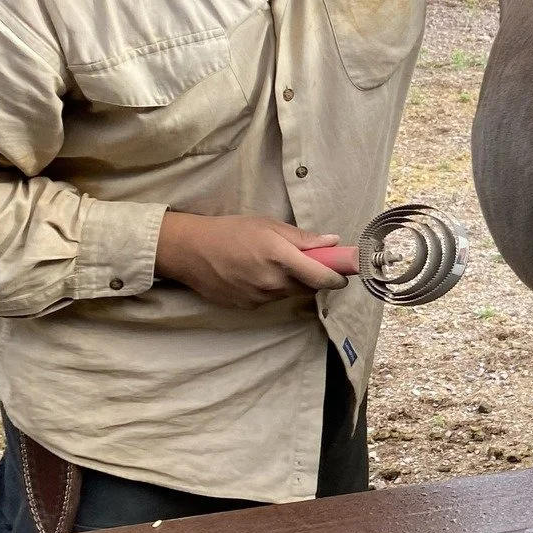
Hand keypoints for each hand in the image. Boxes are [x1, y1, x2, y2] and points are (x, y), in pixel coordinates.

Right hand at [154, 211, 350, 308]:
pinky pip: (270, 300)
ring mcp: (259, 298)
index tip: (343, 273)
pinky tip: (254, 274)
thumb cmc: (231, 231)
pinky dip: (271, 289)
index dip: (337, 277)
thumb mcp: (269, 225)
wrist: (190, 250)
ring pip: (288, 294)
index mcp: (280, 258)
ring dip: (290, 283)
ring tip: (270, 263)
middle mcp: (272, 282)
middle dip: (312, 277)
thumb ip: (303, 238)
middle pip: (308, 287)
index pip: (321, 277)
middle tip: (303, 262)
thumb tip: (333, 242)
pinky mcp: (247, 307)